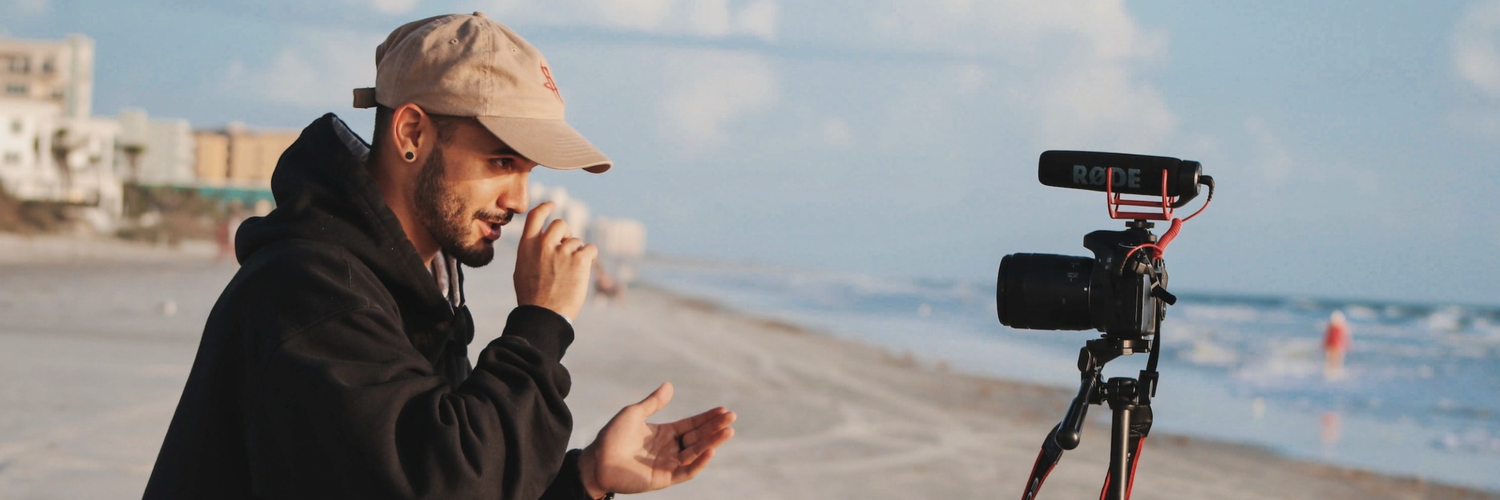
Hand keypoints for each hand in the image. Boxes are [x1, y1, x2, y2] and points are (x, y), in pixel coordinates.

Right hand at [514, 202, 596, 320]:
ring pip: (577, 241)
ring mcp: (562, 251)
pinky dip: (591, 257)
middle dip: (566, 234)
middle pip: (561, 224)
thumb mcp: (522, 270)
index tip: (553, 204)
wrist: (544, 315)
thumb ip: (531, 252)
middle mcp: (544, 244)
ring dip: (577, 253)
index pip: (535, 215)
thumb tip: (539, 240)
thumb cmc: (532, 298)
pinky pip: (591, 249)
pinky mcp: (579, 260)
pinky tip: (585, 269)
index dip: (546, 207)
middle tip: (567, 250)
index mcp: (528, 245)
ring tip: (570, 274)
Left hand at [578, 383, 735, 497]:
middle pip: (698, 437)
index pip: (692, 425)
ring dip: (712, 442)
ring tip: (727, 431)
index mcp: (665, 433)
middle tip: (731, 418)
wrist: (596, 460)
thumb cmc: (612, 436)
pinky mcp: (664, 478)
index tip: (723, 410)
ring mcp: (668, 464)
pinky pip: (686, 471)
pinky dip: (699, 462)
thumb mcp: (634, 413)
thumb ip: (654, 402)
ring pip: (696, 453)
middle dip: (715, 428)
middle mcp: (670, 449)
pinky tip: (710, 451)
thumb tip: (670, 385)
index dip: (707, 418)